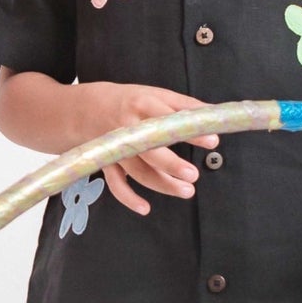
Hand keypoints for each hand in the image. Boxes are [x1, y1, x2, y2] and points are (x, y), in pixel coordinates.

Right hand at [76, 81, 219, 216]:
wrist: (87, 107)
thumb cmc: (129, 101)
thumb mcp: (156, 94)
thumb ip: (185, 106)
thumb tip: (214, 116)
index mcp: (143, 104)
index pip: (169, 119)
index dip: (191, 130)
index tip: (212, 140)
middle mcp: (127, 127)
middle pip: (150, 150)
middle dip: (172, 164)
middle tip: (193, 175)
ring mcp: (116, 147)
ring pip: (138, 171)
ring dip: (162, 184)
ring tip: (187, 191)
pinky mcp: (108, 162)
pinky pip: (116, 183)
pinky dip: (128, 198)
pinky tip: (145, 208)